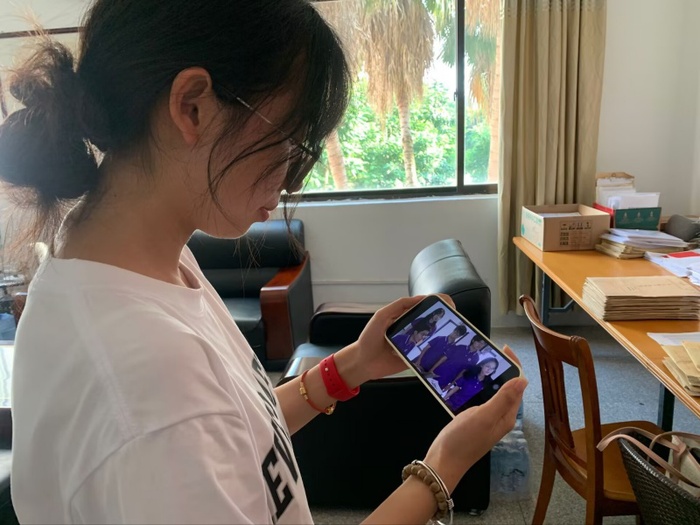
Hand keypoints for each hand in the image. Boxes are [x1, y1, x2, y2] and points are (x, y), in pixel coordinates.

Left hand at [334, 294, 455, 387]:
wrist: (363, 362)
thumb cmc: (370, 337)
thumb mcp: (382, 316)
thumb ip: (399, 306)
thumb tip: (421, 298)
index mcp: (405, 317)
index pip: (424, 307)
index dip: (437, 303)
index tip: (449, 303)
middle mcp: (412, 330)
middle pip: (432, 322)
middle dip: (444, 319)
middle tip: (455, 319)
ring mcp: (415, 345)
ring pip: (433, 339)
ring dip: (442, 336)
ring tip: (454, 334)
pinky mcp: (415, 359)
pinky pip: (428, 356)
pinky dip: (436, 353)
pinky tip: (446, 351)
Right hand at [423, 346, 526, 492]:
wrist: (443, 461)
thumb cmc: (464, 440)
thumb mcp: (484, 417)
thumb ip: (503, 399)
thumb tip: (523, 379)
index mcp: (507, 415)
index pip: (517, 386)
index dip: (514, 366)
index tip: (503, 349)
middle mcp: (499, 416)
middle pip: (506, 388)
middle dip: (500, 369)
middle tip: (486, 352)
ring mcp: (486, 418)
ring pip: (491, 392)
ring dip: (486, 377)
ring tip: (475, 361)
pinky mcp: (473, 419)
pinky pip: (479, 398)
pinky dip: (475, 386)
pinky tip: (464, 379)